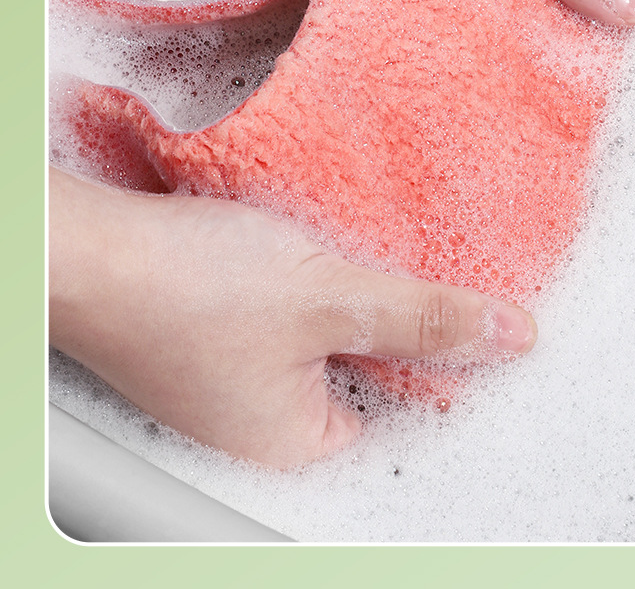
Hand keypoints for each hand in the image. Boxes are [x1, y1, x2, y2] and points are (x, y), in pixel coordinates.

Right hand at [50, 169, 536, 468]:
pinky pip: (268, 307)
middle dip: (378, 304)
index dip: (431, 343)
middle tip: (394, 253)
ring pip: (310, 327)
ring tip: (342, 236)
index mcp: (292, 438)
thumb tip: (510, 336)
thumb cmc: (188, 286)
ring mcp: (221, 373)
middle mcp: (254, 418)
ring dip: (331, 281)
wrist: (83, 248)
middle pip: (354, 359)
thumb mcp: (329, 297)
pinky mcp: (198, 329)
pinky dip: (288, 273)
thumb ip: (423, 318)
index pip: (399, 401)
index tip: (454, 294)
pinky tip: (292, 236)